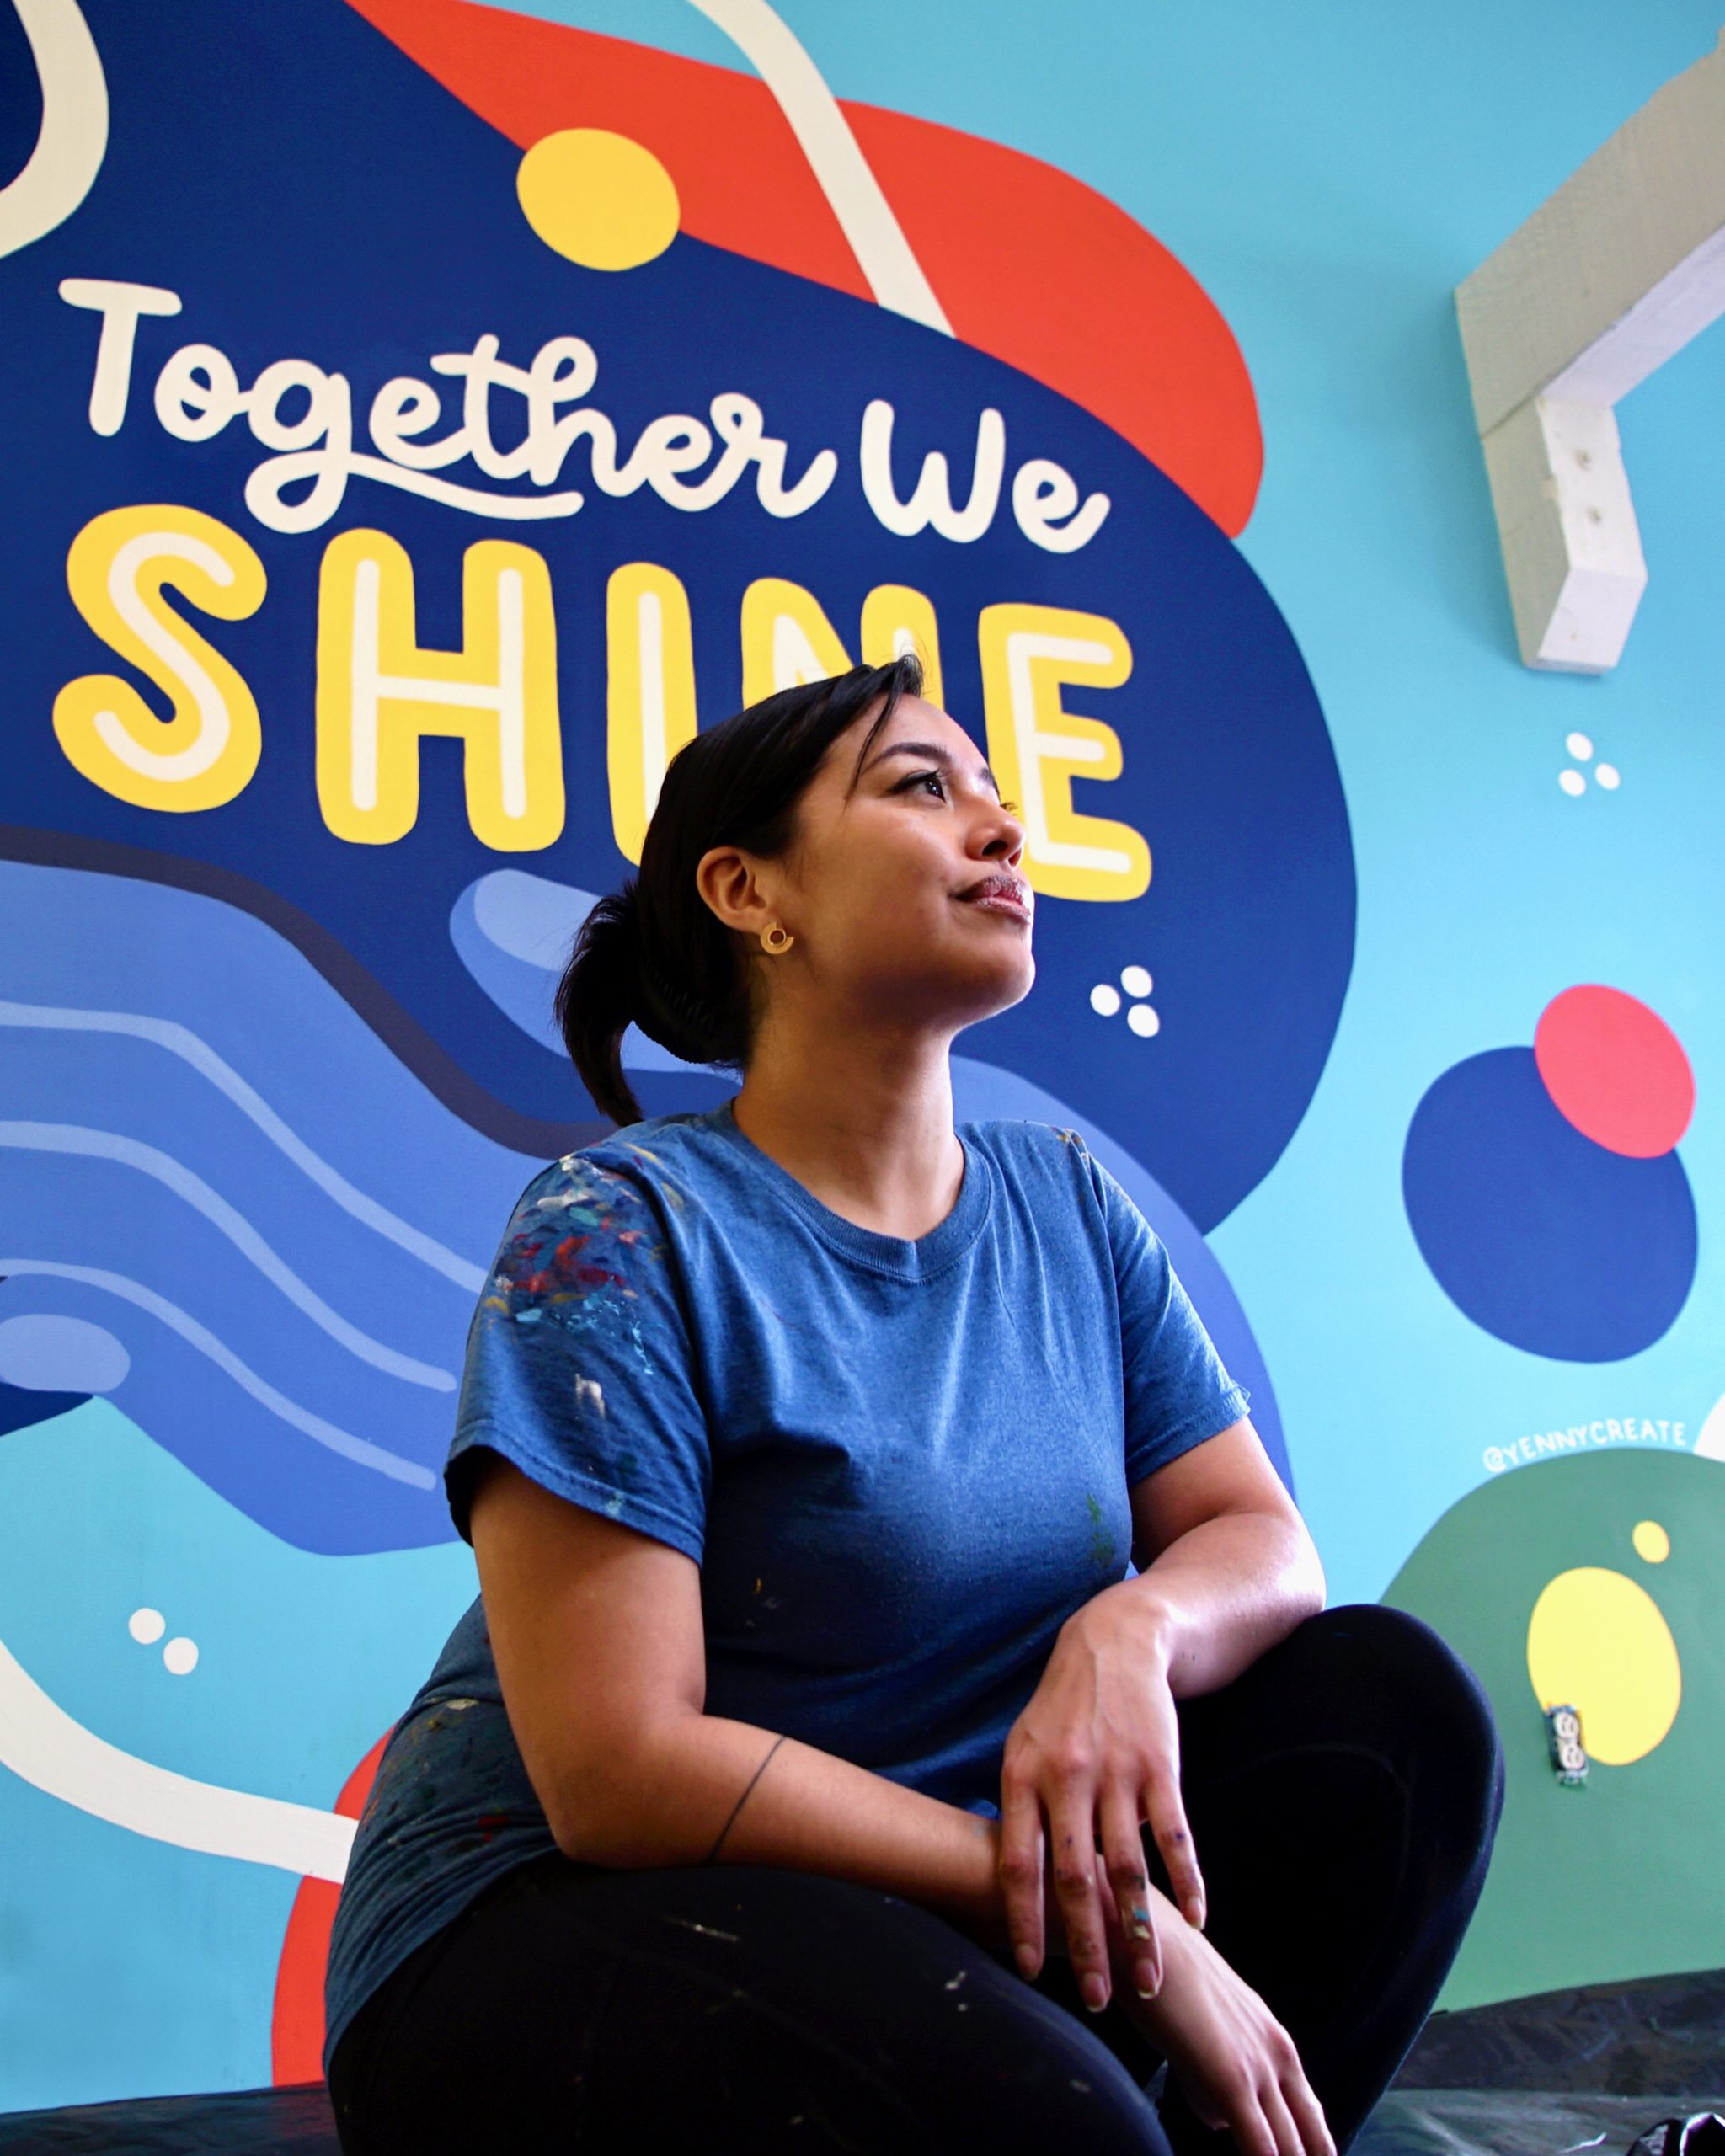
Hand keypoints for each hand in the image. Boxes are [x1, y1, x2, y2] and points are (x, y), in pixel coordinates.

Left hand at [997, 1583, 1202, 2011]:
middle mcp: (1067, 1778)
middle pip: (1074, 1877)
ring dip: (1139, 1930)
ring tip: (1147, 1979)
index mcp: (1022, 1776)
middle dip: (1085, 1944)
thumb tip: (1006, 1882)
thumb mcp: (1022, 1748)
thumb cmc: (1062, 1709)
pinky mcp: (1160, 1767)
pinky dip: (1187, 1882)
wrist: (1115, 1643)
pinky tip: (1197, 1921)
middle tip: (1095, 1997)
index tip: (1030, 1969)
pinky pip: (1174, 1837)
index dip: (1024, 1919)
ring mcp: (1116, 1773)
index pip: (1017, 1862)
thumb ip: (1017, 1811)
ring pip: (1129, 1868)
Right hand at [1103, 1885, 1334, 2155]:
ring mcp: (1259, 2067)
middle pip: (1311, 2138)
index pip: (1310, 2118)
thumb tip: (1223, 2122)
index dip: (1313, 2152)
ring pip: (1289, 2147)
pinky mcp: (1233, 2080)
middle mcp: (1278, 2054)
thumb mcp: (1203, 2030)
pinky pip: (1260, 2146)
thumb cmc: (1161, 1983)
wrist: (1139, 1939)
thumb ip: (1216, 2078)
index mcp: (1275, 2042)